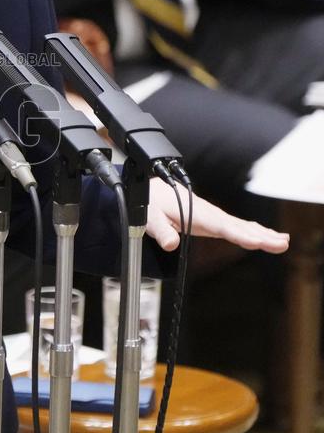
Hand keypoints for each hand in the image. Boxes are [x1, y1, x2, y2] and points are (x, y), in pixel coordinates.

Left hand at [146, 178, 289, 253]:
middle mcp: (208, 213)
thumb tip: (170, 244)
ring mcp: (213, 215)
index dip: (239, 234)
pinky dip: (254, 230)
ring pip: (241, 225)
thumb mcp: (150, 217)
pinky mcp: (213, 219)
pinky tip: (266, 236)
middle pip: (238, 226)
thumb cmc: (152, 203)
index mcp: (195, 213)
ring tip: (282, 242)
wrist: (153, 188)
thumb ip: (161, 231)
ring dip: (262, 233)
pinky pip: (237, 225)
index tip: (257, 242)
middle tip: (281, 244)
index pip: (221, 226)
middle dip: (260, 235)